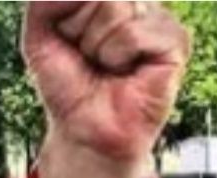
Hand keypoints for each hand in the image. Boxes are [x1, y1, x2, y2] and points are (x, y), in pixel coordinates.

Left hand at [25, 1, 188, 164]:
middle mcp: (139, 2)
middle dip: (79, 28)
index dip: (67, 15)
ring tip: (106, 64)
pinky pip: (132, 32)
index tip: (70, 40)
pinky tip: (126, 71)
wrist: (82, 126)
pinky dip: (116, 55)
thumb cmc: (66, 82)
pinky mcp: (176, 41)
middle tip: (89, 56)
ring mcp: (160, 19)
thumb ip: (47, 0)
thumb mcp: (40, 33)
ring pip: (115, 8)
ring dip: (96, 45)